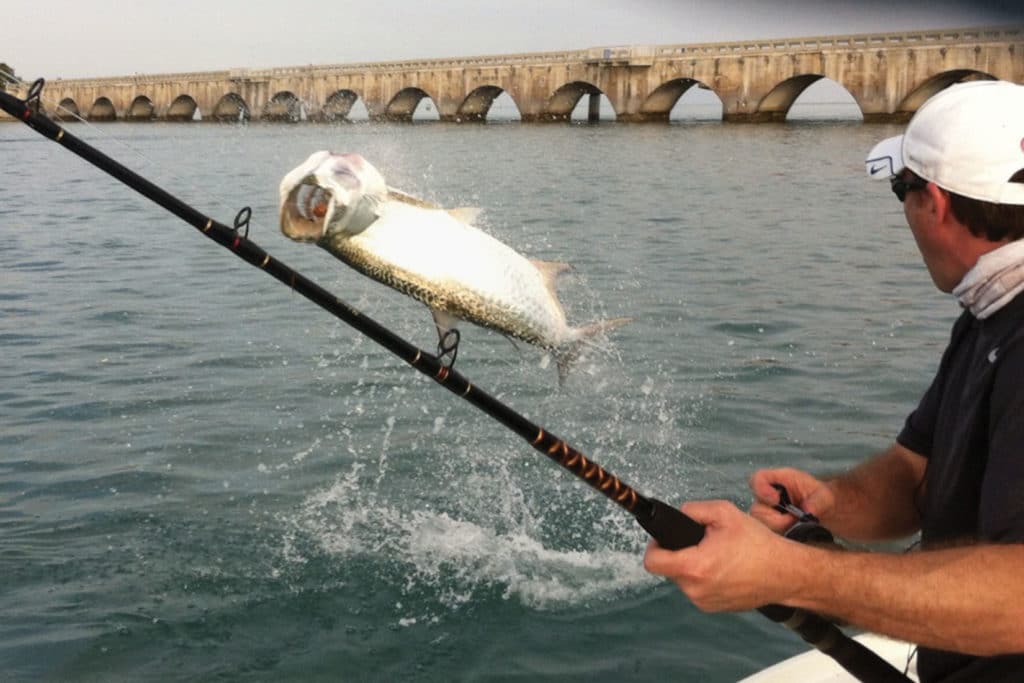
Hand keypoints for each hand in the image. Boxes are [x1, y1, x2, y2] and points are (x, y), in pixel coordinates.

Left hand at [643, 500, 795, 611]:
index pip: (652, 562)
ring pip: (683, 579)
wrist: (785, 573)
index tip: (663, 539)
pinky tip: (722, 567)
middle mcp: (696, 590)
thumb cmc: (759, 545)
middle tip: (700, 542)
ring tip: (715, 554)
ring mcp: (705, 602)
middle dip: (679, 552)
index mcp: (695, 567)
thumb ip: (694, 509)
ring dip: (692, 565)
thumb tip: (679, 513)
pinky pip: (697, 588)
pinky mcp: (714, 608)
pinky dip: (704, 577)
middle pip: (669, 568)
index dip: (654, 546)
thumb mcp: (724, 513)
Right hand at [749, 468, 835, 532]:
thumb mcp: (824, 496)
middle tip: (794, 519)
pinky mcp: (768, 527)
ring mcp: (765, 513)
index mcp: (776, 480)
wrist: (822, 512)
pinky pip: (768, 535)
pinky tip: (793, 531)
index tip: (776, 500)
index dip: (761, 489)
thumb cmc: (820, 498)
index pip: (757, 479)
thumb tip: (808, 510)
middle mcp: (766, 496)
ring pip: (762, 525)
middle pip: (757, 509)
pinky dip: (781, 535)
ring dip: (780, 528)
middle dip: (775, 518)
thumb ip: (817, 502)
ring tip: (796, 525)